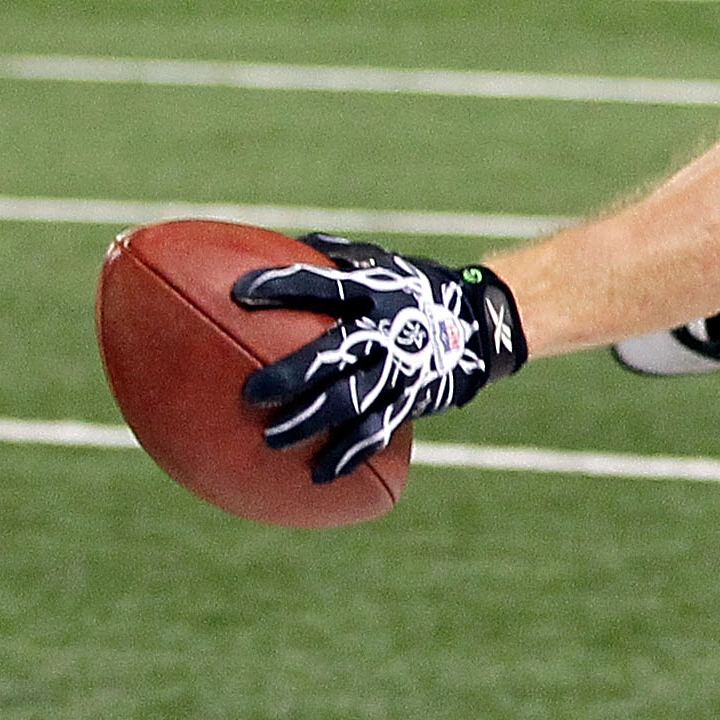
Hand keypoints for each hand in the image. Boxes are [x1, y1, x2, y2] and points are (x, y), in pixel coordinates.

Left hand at [235, 235, 526, 482]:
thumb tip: (271, 245)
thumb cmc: (414, 287)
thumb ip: (334, 255)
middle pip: (331, 353)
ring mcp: (399, 368)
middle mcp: (385, 329)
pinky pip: (376, 430)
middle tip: (251, 394)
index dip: (281, 287)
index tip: (238, 294)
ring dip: (310, 422)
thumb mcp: (382, 261)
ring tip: (273, 440)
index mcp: (371, 290)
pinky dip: (348, 453)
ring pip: (350, 401)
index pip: (320, 284)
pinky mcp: (410, 399)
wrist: (481, 324)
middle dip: (290, 375)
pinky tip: (319, 473)